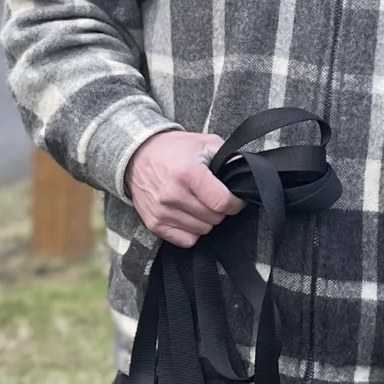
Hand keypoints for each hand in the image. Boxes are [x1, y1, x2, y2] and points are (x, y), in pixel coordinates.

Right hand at [124, 130, 244, 246]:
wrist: (136, 156)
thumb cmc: (172, 149)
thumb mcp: (202, 142)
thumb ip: (227, 155)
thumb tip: (246, 169)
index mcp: (188, 173)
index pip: (222, 202)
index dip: (235, 203)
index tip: (236, 199)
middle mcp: (173, 195)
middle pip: (214, 218)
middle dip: (220, 210)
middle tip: (214, 197)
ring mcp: (162, 211)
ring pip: (202, 230)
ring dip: (206, 220)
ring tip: (199, 204)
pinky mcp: (154, 223)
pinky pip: (185, 240)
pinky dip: (192, 231)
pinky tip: (189, 216)